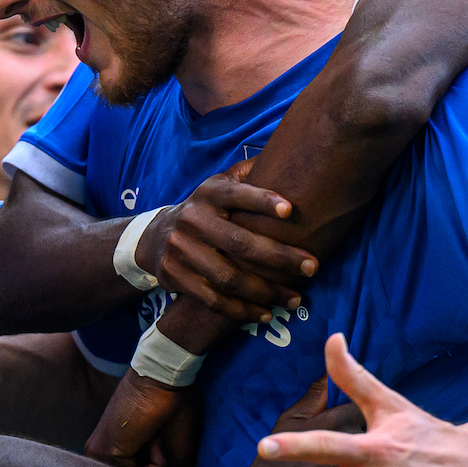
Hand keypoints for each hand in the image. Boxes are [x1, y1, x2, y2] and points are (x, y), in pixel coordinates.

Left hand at [86, 371, 187, 466]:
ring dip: (160, 464)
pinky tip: (153, 435)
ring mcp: (98, 456)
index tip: (163, 438)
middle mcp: (99, 457)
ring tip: (156, 434)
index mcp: (112, 453)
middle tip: (159, 435)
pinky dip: (159, 461)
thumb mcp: (173, 450)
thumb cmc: (174, 405)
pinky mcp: (104, 454)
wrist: (165, 376)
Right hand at [142, 161, 316, 324]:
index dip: (262, 200)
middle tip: (312, 267)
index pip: (237, 194)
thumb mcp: (218, 186)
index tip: (290, 209)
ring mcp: (182, 251)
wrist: (154, 237)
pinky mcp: (176, 277)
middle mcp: (192, 220)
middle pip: (240, 243)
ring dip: (266, 292)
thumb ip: (247, 176)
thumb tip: (287, 152)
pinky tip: (266, 313)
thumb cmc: (204, 210)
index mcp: (208, 194)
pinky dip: (242, 310)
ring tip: (295, 298)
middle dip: (280, 257)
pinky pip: (213, 300)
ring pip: (229, 277)